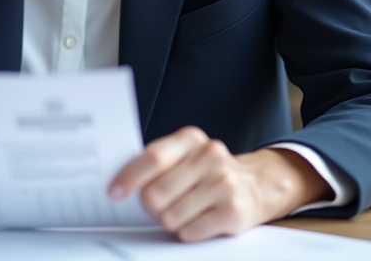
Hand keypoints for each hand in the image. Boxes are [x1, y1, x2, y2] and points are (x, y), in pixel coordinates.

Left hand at [107, 126, 330, 241]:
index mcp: (190, 139)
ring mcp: (224, 183)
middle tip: (157, 207)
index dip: (130, 177)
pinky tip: (198, 220)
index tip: (114, 192)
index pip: (153, 158)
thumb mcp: (184, 156)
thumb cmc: (207, 172)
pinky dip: (187, 231)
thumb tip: (120, 183)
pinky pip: (190, 232)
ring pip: (171, 216)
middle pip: (157, 193)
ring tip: (183, 211)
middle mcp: (210, 156)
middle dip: (150, 207)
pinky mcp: (234, 211)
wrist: (257, 185)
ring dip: (170, 220)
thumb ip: (157, 163)